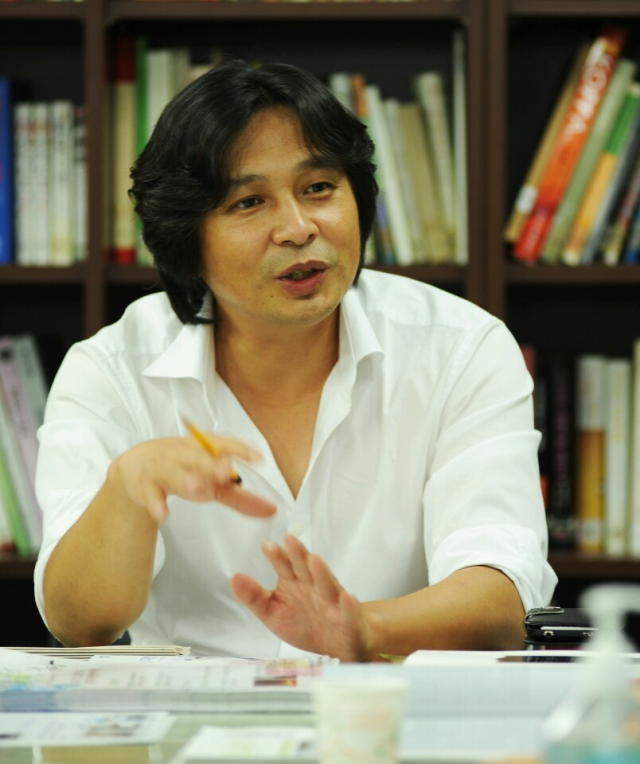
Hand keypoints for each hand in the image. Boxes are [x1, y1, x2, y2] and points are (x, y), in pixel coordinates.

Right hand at [109, 433, 276, 522]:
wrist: (135, 466)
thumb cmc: (181, 468)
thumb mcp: (211, 479)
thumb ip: (240, 496)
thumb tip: (271, 510)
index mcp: (203, 448)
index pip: (224, 445)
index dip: (241, 450)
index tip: (259, 458)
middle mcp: (184, 454)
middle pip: (200, 458)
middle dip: (213, 464)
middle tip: (228, 471)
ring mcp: (164, 469)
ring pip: (176, 474)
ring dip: (187, 480)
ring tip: (197, 487)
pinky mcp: (147, 486)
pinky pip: (152, 495)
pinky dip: (157, 504)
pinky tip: (163, 515)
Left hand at [230, 534, 375, 660]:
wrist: (336, 646)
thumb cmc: (303, 624)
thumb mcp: (273, 612)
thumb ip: (254, 597)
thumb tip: (234, 578)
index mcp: (295, 583)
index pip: (285, 566)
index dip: (277, 557)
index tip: (267, 546)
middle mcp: (314, 588)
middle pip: (306, 569)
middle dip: (298, 554)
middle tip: (290, 539)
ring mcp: (333, 602)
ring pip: (327, 585)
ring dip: (321, 572)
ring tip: (314, 560)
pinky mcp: (348, 620)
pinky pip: (349, 612)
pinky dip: (349, 605)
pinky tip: (346, 597)